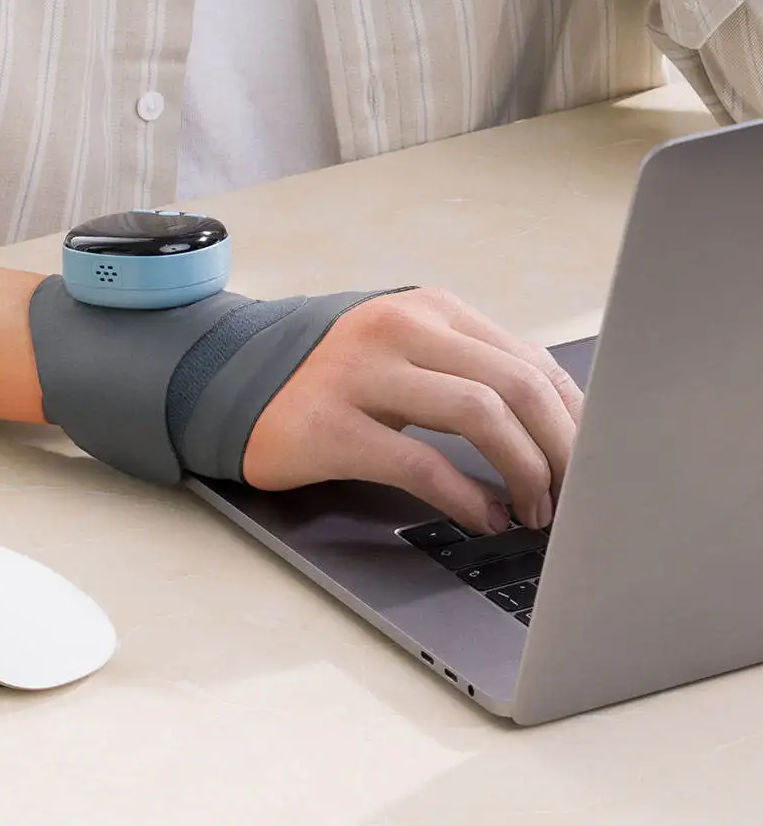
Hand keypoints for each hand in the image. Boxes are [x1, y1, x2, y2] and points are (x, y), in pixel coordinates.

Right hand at [243, 287, 583, 534]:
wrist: (235, 382)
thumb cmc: (334, 377)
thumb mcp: (406, 357)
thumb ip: (470, 372)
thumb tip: (560, 428)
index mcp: (428, 310)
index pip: (530, 360)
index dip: (575, 419)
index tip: (592, 463)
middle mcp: (399, 329)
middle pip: (517, 384)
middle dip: (564, 450)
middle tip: (576, 497)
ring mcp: (362, 373)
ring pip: (479, 414)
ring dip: (525, 471)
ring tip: (534, 511)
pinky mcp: (331, 424)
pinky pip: (420, 462)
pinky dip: (466, 496)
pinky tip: (483, 516)